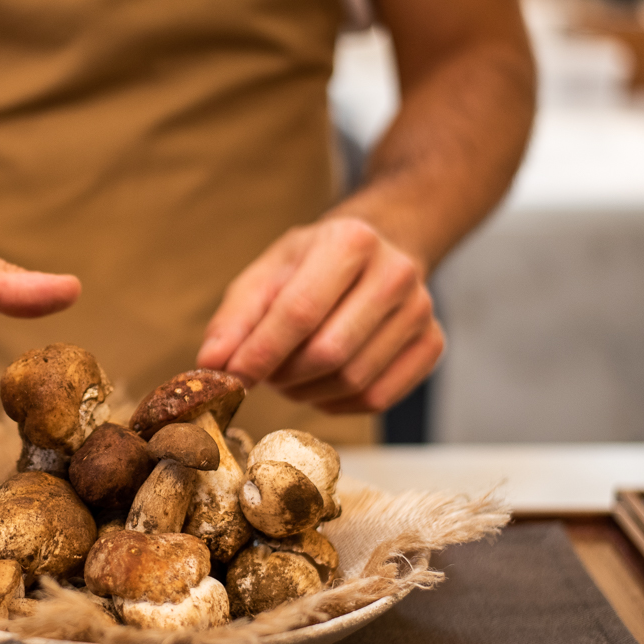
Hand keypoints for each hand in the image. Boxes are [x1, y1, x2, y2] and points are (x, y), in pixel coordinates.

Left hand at [196, 216, 443, 413]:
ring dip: (307, 391)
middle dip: (285, 374)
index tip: (229, 378)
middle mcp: (395, 273)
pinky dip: (336, 403)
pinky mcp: (432, 345)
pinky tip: (321, 384)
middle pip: (329, 352)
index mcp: (350, 241)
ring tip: (291, 374)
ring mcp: (421, 311)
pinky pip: (376, 398)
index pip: (300, 311)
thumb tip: (211, 365)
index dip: (260, 352)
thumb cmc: (313, 265)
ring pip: (353, 380)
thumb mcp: (268, 273)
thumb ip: (235, 318)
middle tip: (264, 373)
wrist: (379, 252)